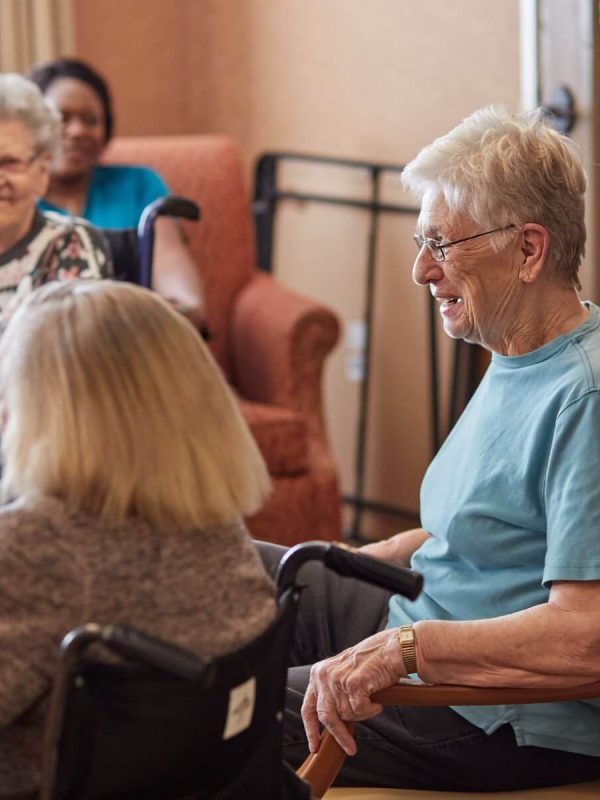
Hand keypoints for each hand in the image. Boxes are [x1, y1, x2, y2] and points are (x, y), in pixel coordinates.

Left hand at [301, 628, 405, 755]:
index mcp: (318, 673)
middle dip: (339, 734)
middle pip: (326, 716)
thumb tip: (333, 724)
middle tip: (350, 747)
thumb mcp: (342, 674)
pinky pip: (360, 711)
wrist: (391, 649)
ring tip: (371, 701)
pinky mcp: (352, 684)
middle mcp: (324, 675)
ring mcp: (337, 679)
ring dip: (361, 714)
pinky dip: (371, 710)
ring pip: (346, 715)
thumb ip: (333, 694)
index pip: (308, 707)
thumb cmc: (371, 662)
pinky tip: (376, 701)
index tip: (315, 747)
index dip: (310, 729)